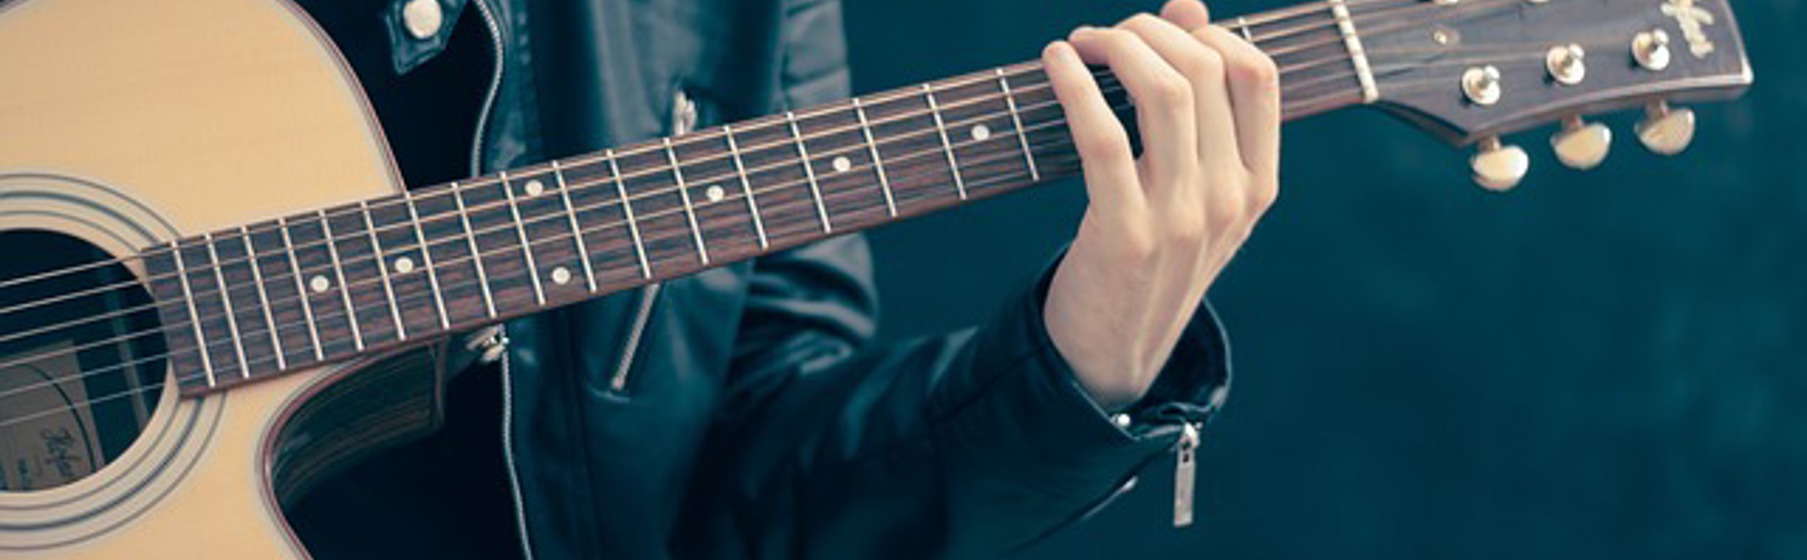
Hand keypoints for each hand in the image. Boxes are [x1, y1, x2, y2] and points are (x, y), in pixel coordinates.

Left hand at [1041, 0, 1279, 409]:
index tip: (1160, 31)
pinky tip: (1055, 63)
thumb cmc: (1148, 256)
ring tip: (1082, 43)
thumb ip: (1198, 104)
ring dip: (1117, 46)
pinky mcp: (1124, 233)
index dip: (1207, 32)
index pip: (1258, 75)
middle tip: (1106, 35)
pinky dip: (1074, 85)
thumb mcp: (1192, 188)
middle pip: (1205, 71)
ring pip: (1164, 92)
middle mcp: (1230, 199)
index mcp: (1258, 186)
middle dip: (1148, 30)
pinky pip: (1102, 135)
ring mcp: (1182, 218)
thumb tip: (1189, 4)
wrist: (1113, 352)